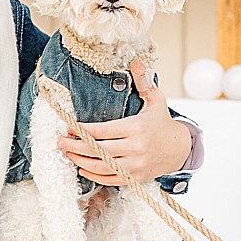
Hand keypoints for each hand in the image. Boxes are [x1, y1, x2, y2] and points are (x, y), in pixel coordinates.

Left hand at [58, 60, 191, 185]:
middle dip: (75, 146)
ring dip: (81, 161)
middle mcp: (135, 148)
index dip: (83, 130)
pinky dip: (94, 175)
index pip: (103, 130)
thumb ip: (143, 81)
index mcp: (137, 127)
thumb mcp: (156, 100)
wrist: (180, 149)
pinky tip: (83, 167)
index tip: (68, 128)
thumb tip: (136, 60)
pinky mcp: (135, 178)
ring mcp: (135, 165)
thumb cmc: (163, 123)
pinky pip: (110, 180)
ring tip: (68, 154)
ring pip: (101, 166)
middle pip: (98, 150)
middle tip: (60, 142)